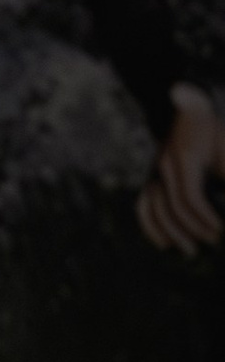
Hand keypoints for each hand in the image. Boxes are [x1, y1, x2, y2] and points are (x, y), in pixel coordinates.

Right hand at [139, 93, 224, 252]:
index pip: (190, 196)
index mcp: (185, 155)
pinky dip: (151, 226)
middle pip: (172, 206)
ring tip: (190, 250)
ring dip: (171, 233)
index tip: (220, 230)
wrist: (187, 111)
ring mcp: (154, 172)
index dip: (205, 217)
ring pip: (155, 209)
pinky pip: (144, 206)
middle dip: (193, 228)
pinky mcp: (152, 179)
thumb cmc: (213, 128)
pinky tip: (164, 243)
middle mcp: (164, 165)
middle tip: (213, 242)